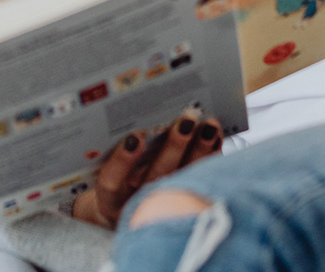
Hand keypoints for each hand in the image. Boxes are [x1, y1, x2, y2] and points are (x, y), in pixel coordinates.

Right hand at [72, 112, 222, 229]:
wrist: (132, 210)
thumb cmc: (115, 178)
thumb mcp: (107, 168)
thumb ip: (116, 149)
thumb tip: (136, 114)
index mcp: (110, 199)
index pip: (111, 183)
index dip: (122, 161)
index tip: (135, 137)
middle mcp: (138, 205)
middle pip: (157, 178)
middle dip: (174, 147)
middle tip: (187, 120)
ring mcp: (166, 207)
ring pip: (185, 180)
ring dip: (199, 151)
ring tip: (209, 125)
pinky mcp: (189, 203)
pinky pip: (204, 181)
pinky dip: (212, 158)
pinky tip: (216, 138)